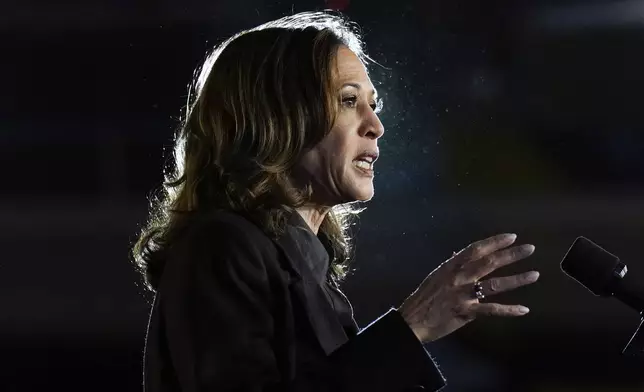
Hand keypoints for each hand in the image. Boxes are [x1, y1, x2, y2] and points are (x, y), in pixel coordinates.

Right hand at [397, 233, 537, 342]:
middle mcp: (458, 277)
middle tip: (529, 249)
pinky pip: (491, 310)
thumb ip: (452, 266)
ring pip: (494, 284)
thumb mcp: (436, 276)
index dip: (495, 242)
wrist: (412, 320)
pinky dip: (509, 310)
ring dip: (516, 279)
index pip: (476, 249)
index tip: (512, 237)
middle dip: (511, 255)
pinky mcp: (465, 312)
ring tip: (534, 275)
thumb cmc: (424, 298)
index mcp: (450, 266)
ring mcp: (462, 294)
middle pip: (489, 262)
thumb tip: (461, 253)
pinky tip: (523, 309)